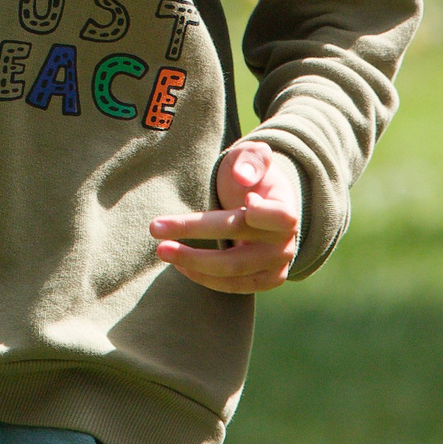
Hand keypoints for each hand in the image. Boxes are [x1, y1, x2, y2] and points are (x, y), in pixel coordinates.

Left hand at [151, 141, 302, 293]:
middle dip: (195, 231)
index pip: (280, 216)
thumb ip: (251, 159)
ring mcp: (276, 266)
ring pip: (232, 269)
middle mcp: (285, 243)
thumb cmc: (253, 177)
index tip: (244, 202)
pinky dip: (204, 277)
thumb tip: (242, 176)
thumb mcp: (253, 157)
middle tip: (155, 227)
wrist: (261, 205)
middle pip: (240, 239)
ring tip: (162, 249)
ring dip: (193, 261)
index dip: (264, 213)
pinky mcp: (263, 281)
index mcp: (287, 210)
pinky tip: (180, 265)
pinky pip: (233, 286)